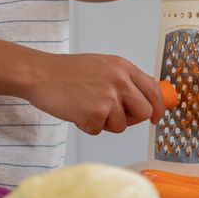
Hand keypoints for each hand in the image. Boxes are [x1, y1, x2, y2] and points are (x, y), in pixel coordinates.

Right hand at [24, 52, 164, 135]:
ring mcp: (109, 96)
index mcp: (123, 67)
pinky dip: (88, 127)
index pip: (153, 89)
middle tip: (112, 116)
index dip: (158, 107)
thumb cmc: (65, 72)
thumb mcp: (101, 66)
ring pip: (122, 125)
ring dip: (105, 123)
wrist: (40, 74)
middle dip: (131, 119)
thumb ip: (121, 79)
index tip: (155, 118)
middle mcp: (120, 80)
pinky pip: (100, 130)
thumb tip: (139, 99)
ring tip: (87, 109)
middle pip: (145, 111)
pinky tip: (77, 113)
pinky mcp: (96, 112)